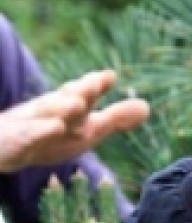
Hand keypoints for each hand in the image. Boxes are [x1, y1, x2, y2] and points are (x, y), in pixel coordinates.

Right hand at [0, 69, 149, 172]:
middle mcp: (47, 112)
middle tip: (97, 82)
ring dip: (59, 108)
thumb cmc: (47, 135)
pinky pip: (23, 137)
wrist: (0, 147)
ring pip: (44, 115)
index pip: (81, 94)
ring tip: (77, 102)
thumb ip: (114, 119)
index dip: (94, 86)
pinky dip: (36, 132)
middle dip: (81, 90)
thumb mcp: (84, 129)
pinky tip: (52, 127)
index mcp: (65, 109)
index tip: (109, 76)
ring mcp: (27, 126)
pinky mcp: (11, 143)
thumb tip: (146, 107)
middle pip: (65, 99)